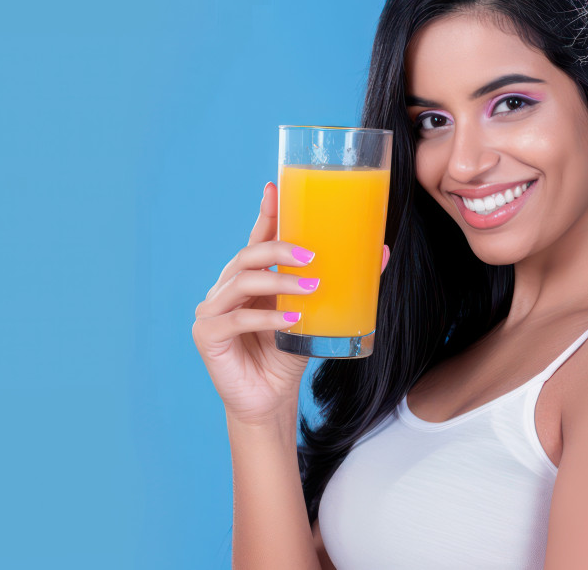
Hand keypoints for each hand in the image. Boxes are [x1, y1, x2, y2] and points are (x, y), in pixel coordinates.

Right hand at [192, 181, 389, 425]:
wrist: (269, 400)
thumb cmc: (287, 355)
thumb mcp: (317, 315)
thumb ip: (339, 286)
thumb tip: (380, 251)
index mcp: (248, 280)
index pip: (256, 240)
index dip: (265, 214)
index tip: (275, 188)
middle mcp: (226, 288)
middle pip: (248, 255)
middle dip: (280, 248)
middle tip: (313, 257)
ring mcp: (211, 310)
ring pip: (242, 282)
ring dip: (278, 281)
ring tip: (311, 288)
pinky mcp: (207, 334)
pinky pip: (236, 318)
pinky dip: (266, 317)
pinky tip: (291, 319)